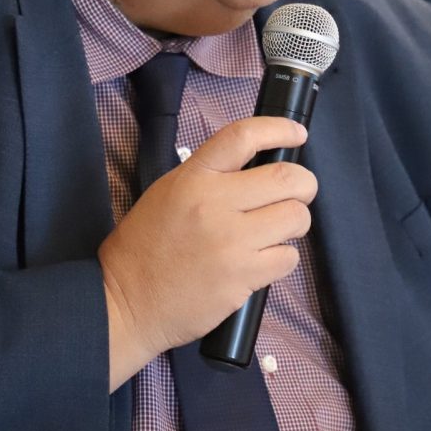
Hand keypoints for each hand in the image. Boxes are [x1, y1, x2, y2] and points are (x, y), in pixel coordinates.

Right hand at [98, 116, 315, 390]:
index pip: (243, 137)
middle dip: (304, 185)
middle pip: (287, 178)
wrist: (126, 301)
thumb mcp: (168, 193)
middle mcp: (214, 203)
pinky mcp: (242, 277)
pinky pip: (287, 258)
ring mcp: (230, 241)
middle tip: (298, 193)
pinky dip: (282, 258)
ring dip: (294, 223)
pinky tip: (261, 261)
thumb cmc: (145, 247)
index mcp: (193, 177)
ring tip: (275, 231)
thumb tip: (258, 171)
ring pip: (295, 218)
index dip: (279, 129)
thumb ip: (209, 177)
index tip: (297, 134)